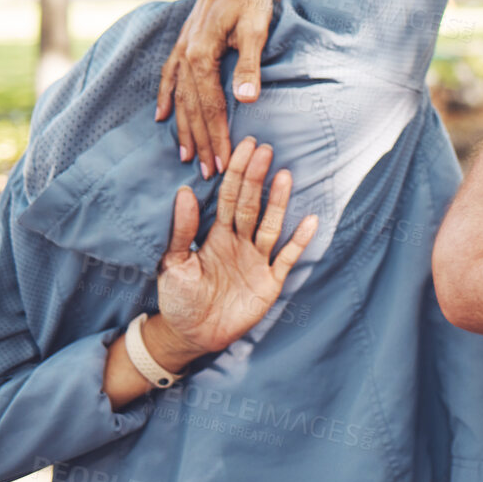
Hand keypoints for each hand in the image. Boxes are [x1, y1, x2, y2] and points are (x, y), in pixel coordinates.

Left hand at [150, 136, 317, 366]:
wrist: (191, 335)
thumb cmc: (178, 298)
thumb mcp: (173, 264)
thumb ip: (182, 231)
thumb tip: (184, 193)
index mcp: (217, 235)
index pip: (230, 197)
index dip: (237, 172)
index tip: (245, 146)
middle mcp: (241, 242)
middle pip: (252, 205)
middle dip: (257, 177)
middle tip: (265, 149)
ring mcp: (257, 261)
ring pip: (271, 225)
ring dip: (278, 202)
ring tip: (284, 176)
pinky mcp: (270, 282)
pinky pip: (287, 258)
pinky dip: (299, 241)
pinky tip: (310, 221)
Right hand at [156, 0, 274, 176]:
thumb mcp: (256, 30)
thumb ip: (250, 66)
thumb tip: (246, 100)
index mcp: (202, 55)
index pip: (211, 106)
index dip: (217, 135)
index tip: (223, 161)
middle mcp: (186, 55)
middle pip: (193, 107)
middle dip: (201, 140)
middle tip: (209, 172)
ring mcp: (181, 49)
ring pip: (180, 97)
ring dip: (184, 127)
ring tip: (187, 155)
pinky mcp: (184, 43)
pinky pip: (169, 77)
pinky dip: (164, 98)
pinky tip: (159, 117)